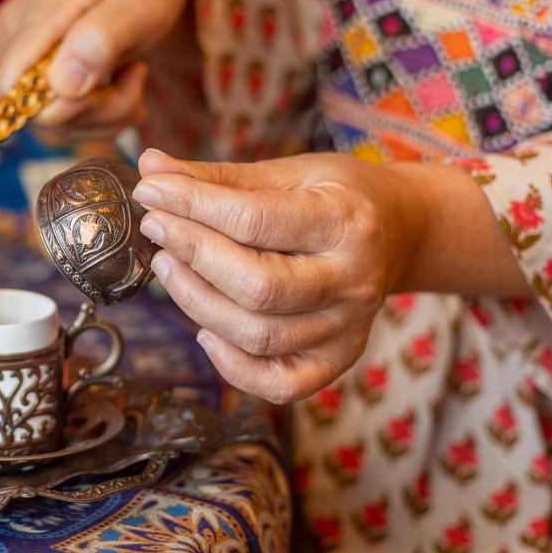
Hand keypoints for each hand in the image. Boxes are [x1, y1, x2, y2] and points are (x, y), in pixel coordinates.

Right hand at [0, 0, 191, 136]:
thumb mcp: (140, 2)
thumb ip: (101, 38)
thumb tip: (62, 84)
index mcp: (31, 16)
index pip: (16, 90)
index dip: (70, 107)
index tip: (128, 78)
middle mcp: (10, 37)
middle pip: (38, 113)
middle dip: (99, 110)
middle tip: (139, 74)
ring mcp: (13, 57)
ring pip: (52, 123)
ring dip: (104, 113)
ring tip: (134, 75)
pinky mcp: (24, 74)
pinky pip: (58, 119)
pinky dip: (96, 114)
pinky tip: (118, 84)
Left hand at [132, 149, 427, 402]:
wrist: (401, 231)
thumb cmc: (336, 196)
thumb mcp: (289, 172)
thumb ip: (218, 177)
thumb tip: (151, 167)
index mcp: (346, 221)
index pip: (255, 220)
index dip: (192, 206)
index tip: (150, 192)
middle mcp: (353, 280)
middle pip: (258, 287)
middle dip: (193, 256)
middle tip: (156, 229)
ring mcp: (348, 328)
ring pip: (258, 335)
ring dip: (197, 303)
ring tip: (169, 268)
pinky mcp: (338, 361)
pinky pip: (278, 384)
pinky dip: (232, 367)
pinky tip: (204, 331)